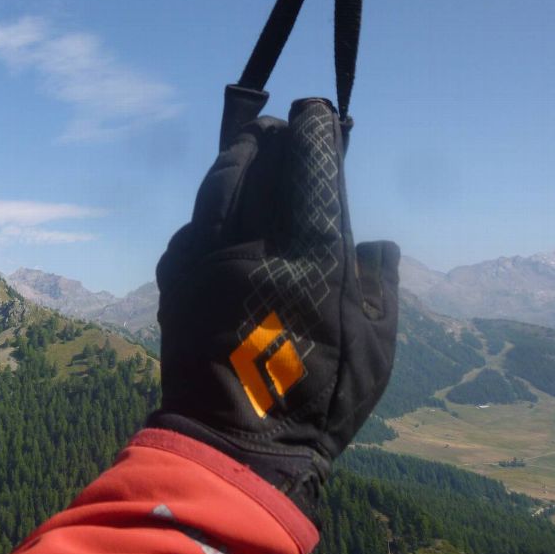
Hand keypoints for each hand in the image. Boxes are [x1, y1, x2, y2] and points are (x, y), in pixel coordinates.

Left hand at [149, 90, 398, 515]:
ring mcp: (205, 261)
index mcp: (308, 262)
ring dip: (236, 157)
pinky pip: (192, 224)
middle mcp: (251, 249)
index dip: (315, 132)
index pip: (309, 173)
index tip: (321, 108)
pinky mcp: (175, 280)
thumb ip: (379, 287)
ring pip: (217, 186)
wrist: (230, 445)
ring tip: (252, 144)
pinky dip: (210, 206)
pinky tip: (221, 205)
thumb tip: (378, 242)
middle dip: (275, 136)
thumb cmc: (315, 406)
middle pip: (259, 165)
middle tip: (288, 123)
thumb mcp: (373, 353)